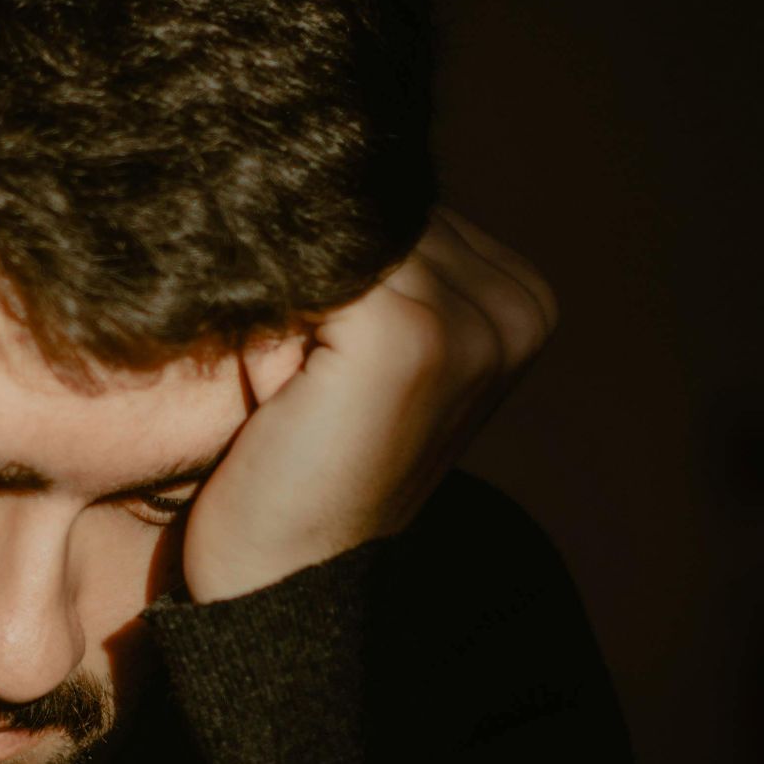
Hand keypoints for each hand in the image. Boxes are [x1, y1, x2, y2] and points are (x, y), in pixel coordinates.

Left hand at [180, 209, 557, 601]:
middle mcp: (517, 308)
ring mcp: (473, 323)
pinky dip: (260, 289)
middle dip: (306, 248)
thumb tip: (300, 172)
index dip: (324, 236)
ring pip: (341, 228)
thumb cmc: (296, 475)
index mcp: (522, 303)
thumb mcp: (350, 360)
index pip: (400, 208)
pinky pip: (314, 257)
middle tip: (256, 327)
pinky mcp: (411, 338)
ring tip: (253, 348)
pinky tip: (241, 345)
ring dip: (279, 269)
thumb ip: (364, 273)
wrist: (283, 591)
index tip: (272, 290)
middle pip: (377, 209)